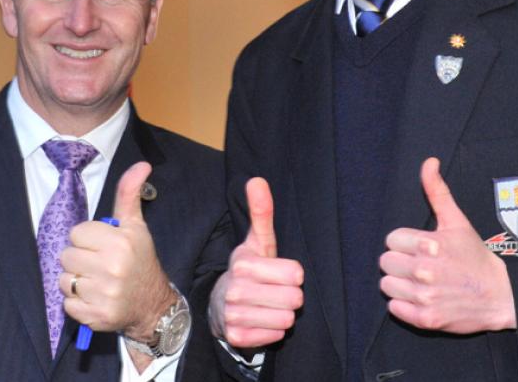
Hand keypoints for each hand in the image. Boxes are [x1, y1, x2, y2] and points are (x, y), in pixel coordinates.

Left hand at [60, 162, 174, 341]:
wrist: (153, 305)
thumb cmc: (140, 261)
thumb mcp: (136, 226)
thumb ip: (129, 194)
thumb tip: (142, 164)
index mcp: (120, 243)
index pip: (76, 233)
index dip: (86, 239)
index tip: (101, 246)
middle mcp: (111, 268)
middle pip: (67, 256)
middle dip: (79, 259)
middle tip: (97, 264)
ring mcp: (103, 294)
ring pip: (63, 280)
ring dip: (75, 281)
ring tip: (95, 281)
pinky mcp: (95, 316)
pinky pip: (67, 304)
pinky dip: (76, 303)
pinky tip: (94, 298)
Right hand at [208, 177, 303, 347]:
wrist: (220, 303)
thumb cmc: (250, 270)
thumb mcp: (258, 242)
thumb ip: (262, 212)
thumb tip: (257, 180)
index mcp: (244, 263)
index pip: (297, 274)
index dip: (293, 274)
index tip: (278, 272)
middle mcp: (236, 289)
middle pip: (294, 299)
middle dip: (290, 296)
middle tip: (274, 291)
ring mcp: (234, 315)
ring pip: (286, 320)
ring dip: (282, 314)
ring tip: (268, 305)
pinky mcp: (236, 337)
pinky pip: (276, 336)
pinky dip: (273, 331)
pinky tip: (261, 320)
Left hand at [379, 157, 515, 332]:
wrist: (502, 296)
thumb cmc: (475, 258)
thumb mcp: (457, 222)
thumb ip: (437, 191)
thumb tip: (429, 162)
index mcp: (429, 243)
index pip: (391, 240)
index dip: (404, 243)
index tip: (420, 248)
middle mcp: (425, 270)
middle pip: (385, 262)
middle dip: (400, 262)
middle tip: (418, 265)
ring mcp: (425, 296)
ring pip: (386, 284)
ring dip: (400, 283)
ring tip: (419, 282)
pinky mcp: (425, 319)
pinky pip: (393, 308)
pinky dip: (404, 305)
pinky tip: (421, 298)